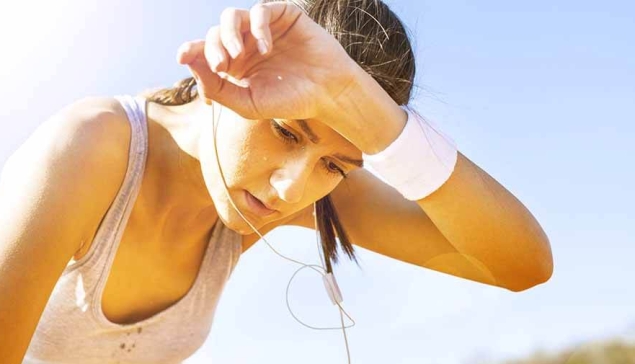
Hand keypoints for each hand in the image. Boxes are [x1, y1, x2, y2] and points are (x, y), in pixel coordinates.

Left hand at [177, 2, 357, 121]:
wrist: (328, 94)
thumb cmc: (289, 101)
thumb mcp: (248, 103)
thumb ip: (218, 89)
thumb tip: (188, 63)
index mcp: (235, 65)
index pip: (205, 52)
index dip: (191, 51)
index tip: (181, 57)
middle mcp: (245, 44)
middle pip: (214, 34)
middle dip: (211, 49)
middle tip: (222, 67)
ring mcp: (263, 28)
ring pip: (230, 17)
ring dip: (227, 34)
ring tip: (236, 56)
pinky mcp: (282, 16)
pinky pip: (260, 11)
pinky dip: (257, 27)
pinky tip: (265, 48)